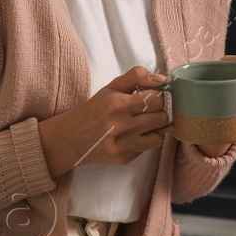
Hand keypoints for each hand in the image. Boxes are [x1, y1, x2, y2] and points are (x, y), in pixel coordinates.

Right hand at [37, 65, 173, 177]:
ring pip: (160, 135)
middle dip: (158, 111)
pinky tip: (131, 136)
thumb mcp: (112, 87)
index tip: (153, 96)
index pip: (157, 99)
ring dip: (154, 128)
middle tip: (148, 110)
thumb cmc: (95, 109)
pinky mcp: (126, 159)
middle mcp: (122, 126)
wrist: (73, 138)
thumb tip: (162, 80)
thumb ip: (137, 76)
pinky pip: (148, 148)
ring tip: (142, 123)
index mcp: (118, 105)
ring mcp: (125, 145)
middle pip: (162, 117)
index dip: (158, 96)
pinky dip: (143, 141)